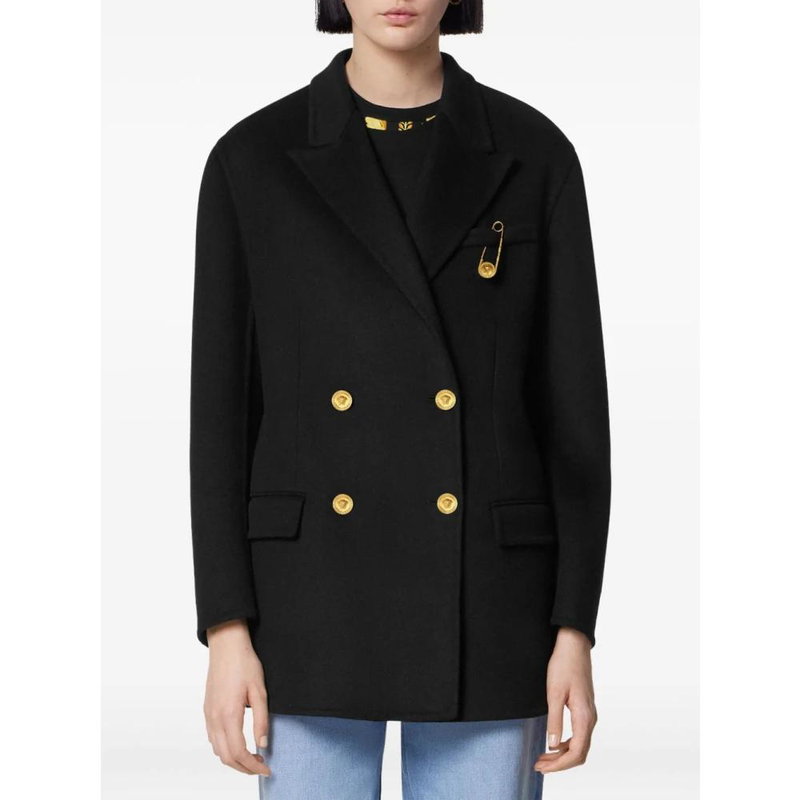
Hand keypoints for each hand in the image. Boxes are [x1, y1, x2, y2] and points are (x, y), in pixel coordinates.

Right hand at [204, 619, 270, 776]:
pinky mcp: (207, 709)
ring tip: (252, 757)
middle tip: (261, 766)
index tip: (266, 768)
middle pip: (226, 756)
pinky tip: (237, 742)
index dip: (252, 766)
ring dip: (233, 759)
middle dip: (244, 767)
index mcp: (228, 714)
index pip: (238, 752)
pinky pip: (213, 738)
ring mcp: (208, 714)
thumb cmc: (244, 664)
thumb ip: (261, 720)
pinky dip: (224, 748)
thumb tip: (263, 744)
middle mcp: (215, 718)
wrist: (226, 645)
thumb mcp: (260, 691)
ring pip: (217, 749)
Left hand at [534, 626, 597, 772]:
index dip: (559, 765)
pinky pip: (579, 735)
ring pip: (580, 745)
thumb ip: (554, 720)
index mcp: (584, 716)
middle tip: (538, 765)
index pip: (576, 752)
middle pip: (579, 753)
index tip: (542, 767)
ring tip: (542, 757)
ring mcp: (589, 714)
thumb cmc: (563, 666)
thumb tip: (553, 745)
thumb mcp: (554, 692)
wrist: (574, 646)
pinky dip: (566, 744)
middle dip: (559, 764)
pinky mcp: (584, 710)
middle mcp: (590, 718)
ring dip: (562, 755)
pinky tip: (553, 744)